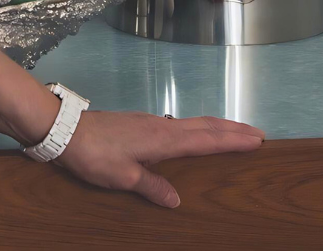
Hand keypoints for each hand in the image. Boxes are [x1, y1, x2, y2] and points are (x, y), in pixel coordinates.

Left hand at [52, 108, 263, 207]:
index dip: (232, 140)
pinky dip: (196, 127)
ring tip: (233, 132)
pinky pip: (178, 124)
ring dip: (216, 126)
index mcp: (163, 139)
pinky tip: (192, 135)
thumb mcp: (122, 177)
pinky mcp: (139, 122)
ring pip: (191, 122)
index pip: (206, 139)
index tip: (257, 139)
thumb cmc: (94, 155)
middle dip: (232, 129)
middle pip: (204, 125)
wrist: (65, 129)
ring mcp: (150, 121)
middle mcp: (161, 126)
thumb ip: (151, 186)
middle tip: (257, 133)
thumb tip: (177, 200)